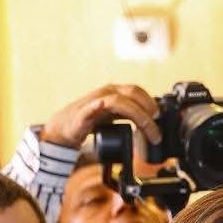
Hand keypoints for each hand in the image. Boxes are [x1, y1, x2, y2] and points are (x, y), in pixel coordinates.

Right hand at [39, 84, 161, 148]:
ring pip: (120, 100)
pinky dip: (106, 108)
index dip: (151, 101)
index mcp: (113, 94)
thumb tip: (152, 126)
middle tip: (158, 123)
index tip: (161, 117)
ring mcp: (95, 101)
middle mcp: (106, 94)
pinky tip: (117, 115)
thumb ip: (128, 116)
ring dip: (138, 114)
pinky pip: (98, 107)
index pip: (137, 91)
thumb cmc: (87, 123)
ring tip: (148, 128)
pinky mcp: (85, 112)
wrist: (62, 131)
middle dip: (148, 106)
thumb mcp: (113, 118)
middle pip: (132, 91)